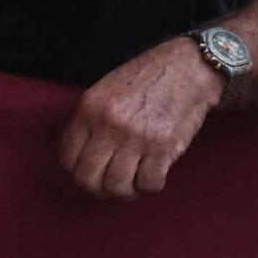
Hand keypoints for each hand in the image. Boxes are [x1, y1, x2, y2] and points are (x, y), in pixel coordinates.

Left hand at [60, 36, 224, 200]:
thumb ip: (90, 120)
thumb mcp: (107, 89)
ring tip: (133, 182)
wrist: (189, 67)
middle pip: (87, 179)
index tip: (91, 172)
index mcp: (90, 108)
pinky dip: (150, 185)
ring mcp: (136, 137)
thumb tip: (79, 156)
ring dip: (125, 191)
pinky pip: (148, 184)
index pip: (67, 159)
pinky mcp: (163, 148)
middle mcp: (109, 124)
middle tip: (110, 185)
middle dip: (98, 188)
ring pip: (116, 187)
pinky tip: (153, 174)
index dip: (78, 171)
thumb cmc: (149, 78)